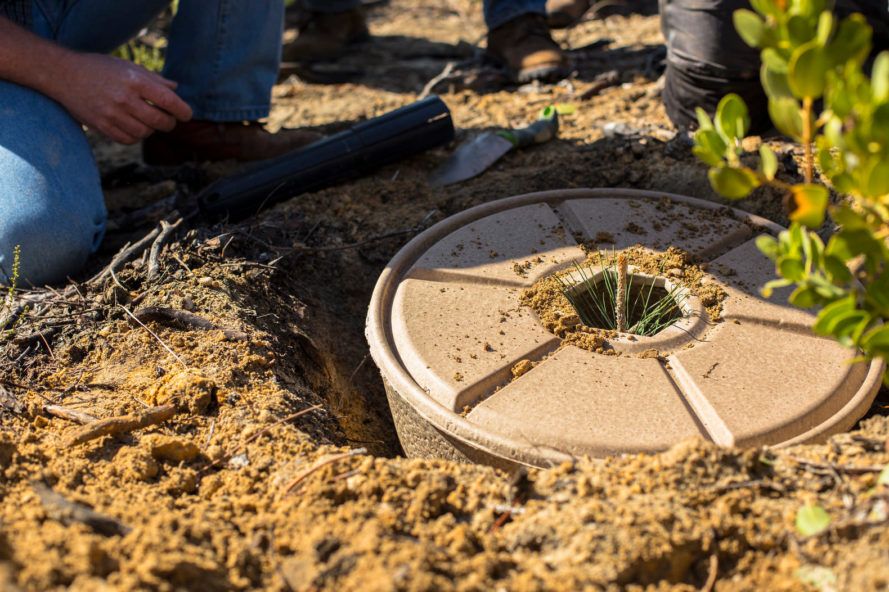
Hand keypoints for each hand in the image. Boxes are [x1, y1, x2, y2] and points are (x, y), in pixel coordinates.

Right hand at [49, 52, 192, 144]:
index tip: (186, 115)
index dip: (182, 111)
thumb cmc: (100, 68)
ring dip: (151, 130)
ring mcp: (112, 114)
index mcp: (135, 81)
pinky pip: (128, 139)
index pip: (169, 101)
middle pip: (160, 122)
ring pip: (145, 133)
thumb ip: (154, 79)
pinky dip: (136, 136)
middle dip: (169, 123)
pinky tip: (134, 127)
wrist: (63, 74)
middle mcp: (124, 99)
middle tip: (168, 120)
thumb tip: (176, 88)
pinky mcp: (101, 126)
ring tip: (147, 120)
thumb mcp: (128, 67)